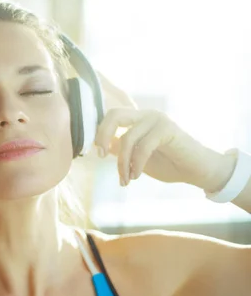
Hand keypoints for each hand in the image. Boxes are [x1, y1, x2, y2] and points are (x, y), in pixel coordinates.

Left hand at [94, 74, 233, 189]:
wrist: (197, 171)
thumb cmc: (167, 163)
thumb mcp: (135, 157)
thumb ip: (120, 148)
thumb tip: (103, 145)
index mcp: (137, 119)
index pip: (111, 116)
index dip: (99, 131)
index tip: (99, 152)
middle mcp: (146, 115)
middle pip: (114, 115)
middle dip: (103, 135)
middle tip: (102, 156)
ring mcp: (157, 120)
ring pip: (127, 138)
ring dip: (123, 163)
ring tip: (126, 179)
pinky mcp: (167, 129)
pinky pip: (143, 147)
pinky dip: (136, 164)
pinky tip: (136, 176)